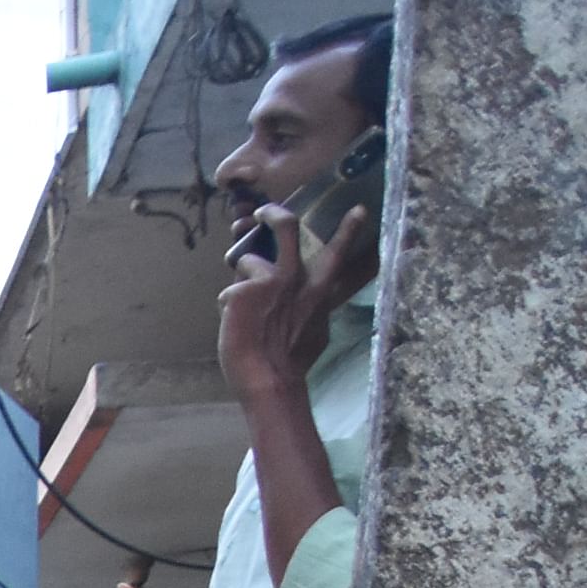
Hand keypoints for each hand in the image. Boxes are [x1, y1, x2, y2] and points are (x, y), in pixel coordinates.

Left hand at [217, 201, 366, 397]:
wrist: (268, 378)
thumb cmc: (289, 360)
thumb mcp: (314, 327)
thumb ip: (310, 304)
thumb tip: (307, 298)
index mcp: (316, 288)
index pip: (336, 252)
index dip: (348, 229)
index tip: (358, 209)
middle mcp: (295, 277)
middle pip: (286, 227)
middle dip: (272, 213)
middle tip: (260, 211)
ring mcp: (269, 280)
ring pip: (246, 260)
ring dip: (240, 279)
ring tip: (244, 307)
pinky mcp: (243, 290)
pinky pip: (229, 290)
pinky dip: (228, 306)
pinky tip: (236, 324)